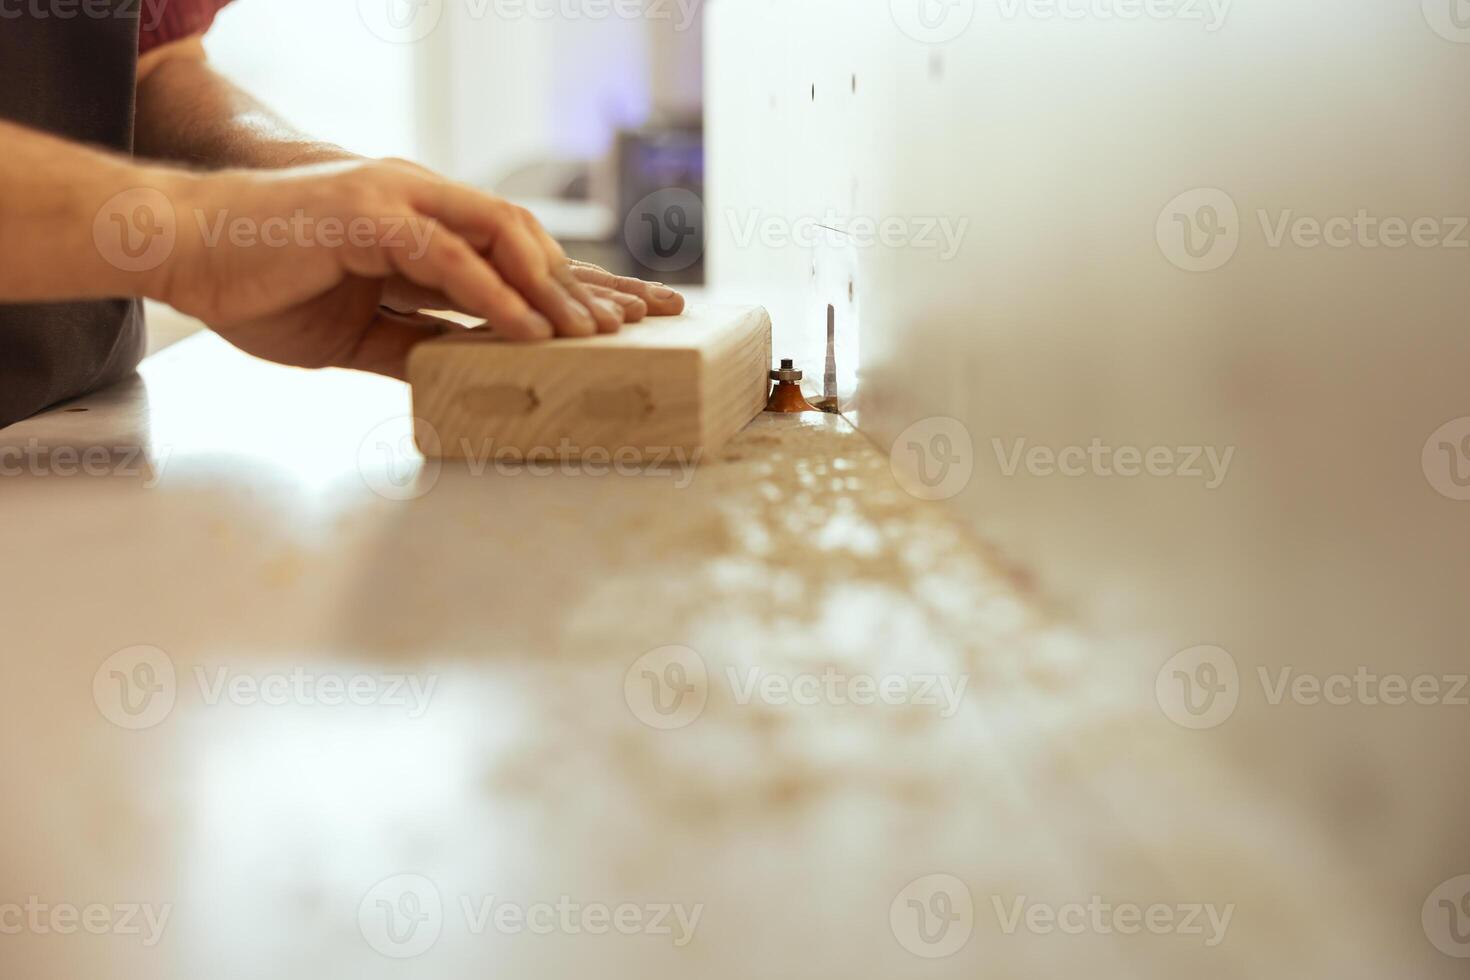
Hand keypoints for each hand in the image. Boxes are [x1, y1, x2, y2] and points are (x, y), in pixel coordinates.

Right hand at [150, 159, 684, 376]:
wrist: (180, 253)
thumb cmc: (257, 286)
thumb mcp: (355, 334)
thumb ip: (414, 346)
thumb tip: (467, 378)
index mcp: (420, 232)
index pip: (511, 260)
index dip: (567, 292)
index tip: (615, 327)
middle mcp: (422, 207)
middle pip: (526, 243)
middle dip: (586, 284)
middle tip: (639, 322)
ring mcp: (399, 202)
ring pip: (502, 240)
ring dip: (551, 291)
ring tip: (591, 337)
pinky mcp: (372, 214)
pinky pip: (451, 258)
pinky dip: (494, 295)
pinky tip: (529, 332)